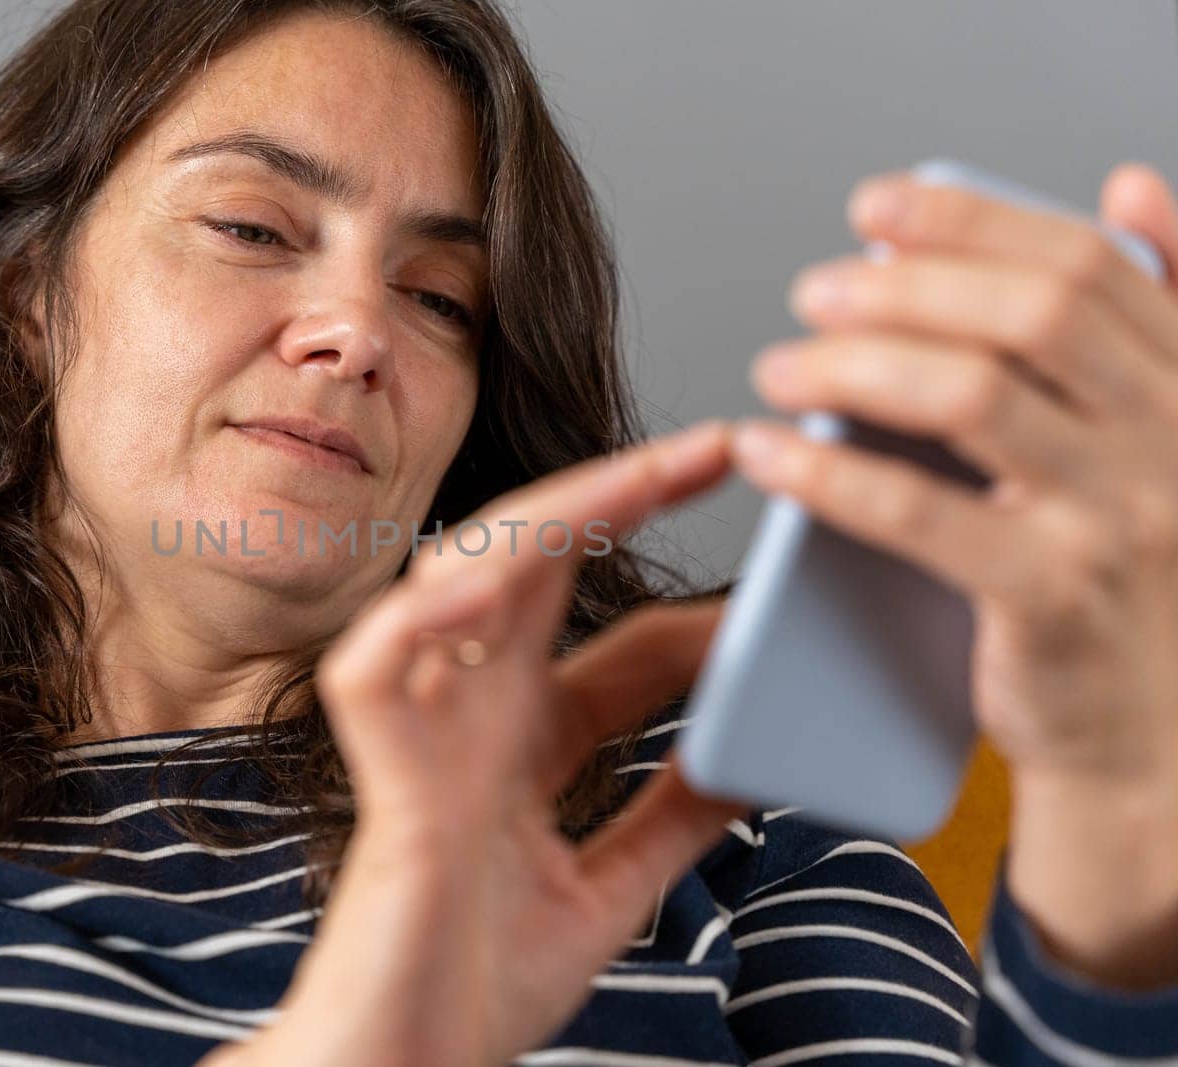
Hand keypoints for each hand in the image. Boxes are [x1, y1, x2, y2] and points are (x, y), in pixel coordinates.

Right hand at [214, 422, 748, 1066]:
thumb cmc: (471, 986)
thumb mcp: (610, 891)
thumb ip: (671, 818)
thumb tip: (755, 755)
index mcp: (520, 739)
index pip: (612, 634)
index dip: (692, 598)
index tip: (776, 576)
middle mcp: (467, 715)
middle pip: (536, 571)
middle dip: (619, 499)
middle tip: (717, 449)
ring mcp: (418, 733)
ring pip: (461, 582)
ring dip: (547, 523)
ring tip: (640, 477)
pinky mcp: (379, 774)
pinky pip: (383, 664)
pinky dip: (434, 612)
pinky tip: (504, 577)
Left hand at [732, 161, 1177, 987]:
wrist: (1164, 739)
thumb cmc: (1142, 581)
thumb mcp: (1169, 437)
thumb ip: (1154, 318)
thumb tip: (1124, 188)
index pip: (1085, 264)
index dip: (970, 220)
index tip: (876, 207)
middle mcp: (1173, 443)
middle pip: (1029, 314)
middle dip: (902, 285)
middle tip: (812, 291)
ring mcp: (1119, 522)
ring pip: (970, 397)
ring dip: (852, 365)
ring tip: (779, 368)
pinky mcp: (1050, 599)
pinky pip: (918, 513)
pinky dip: (826, 473)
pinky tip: (766, 452)